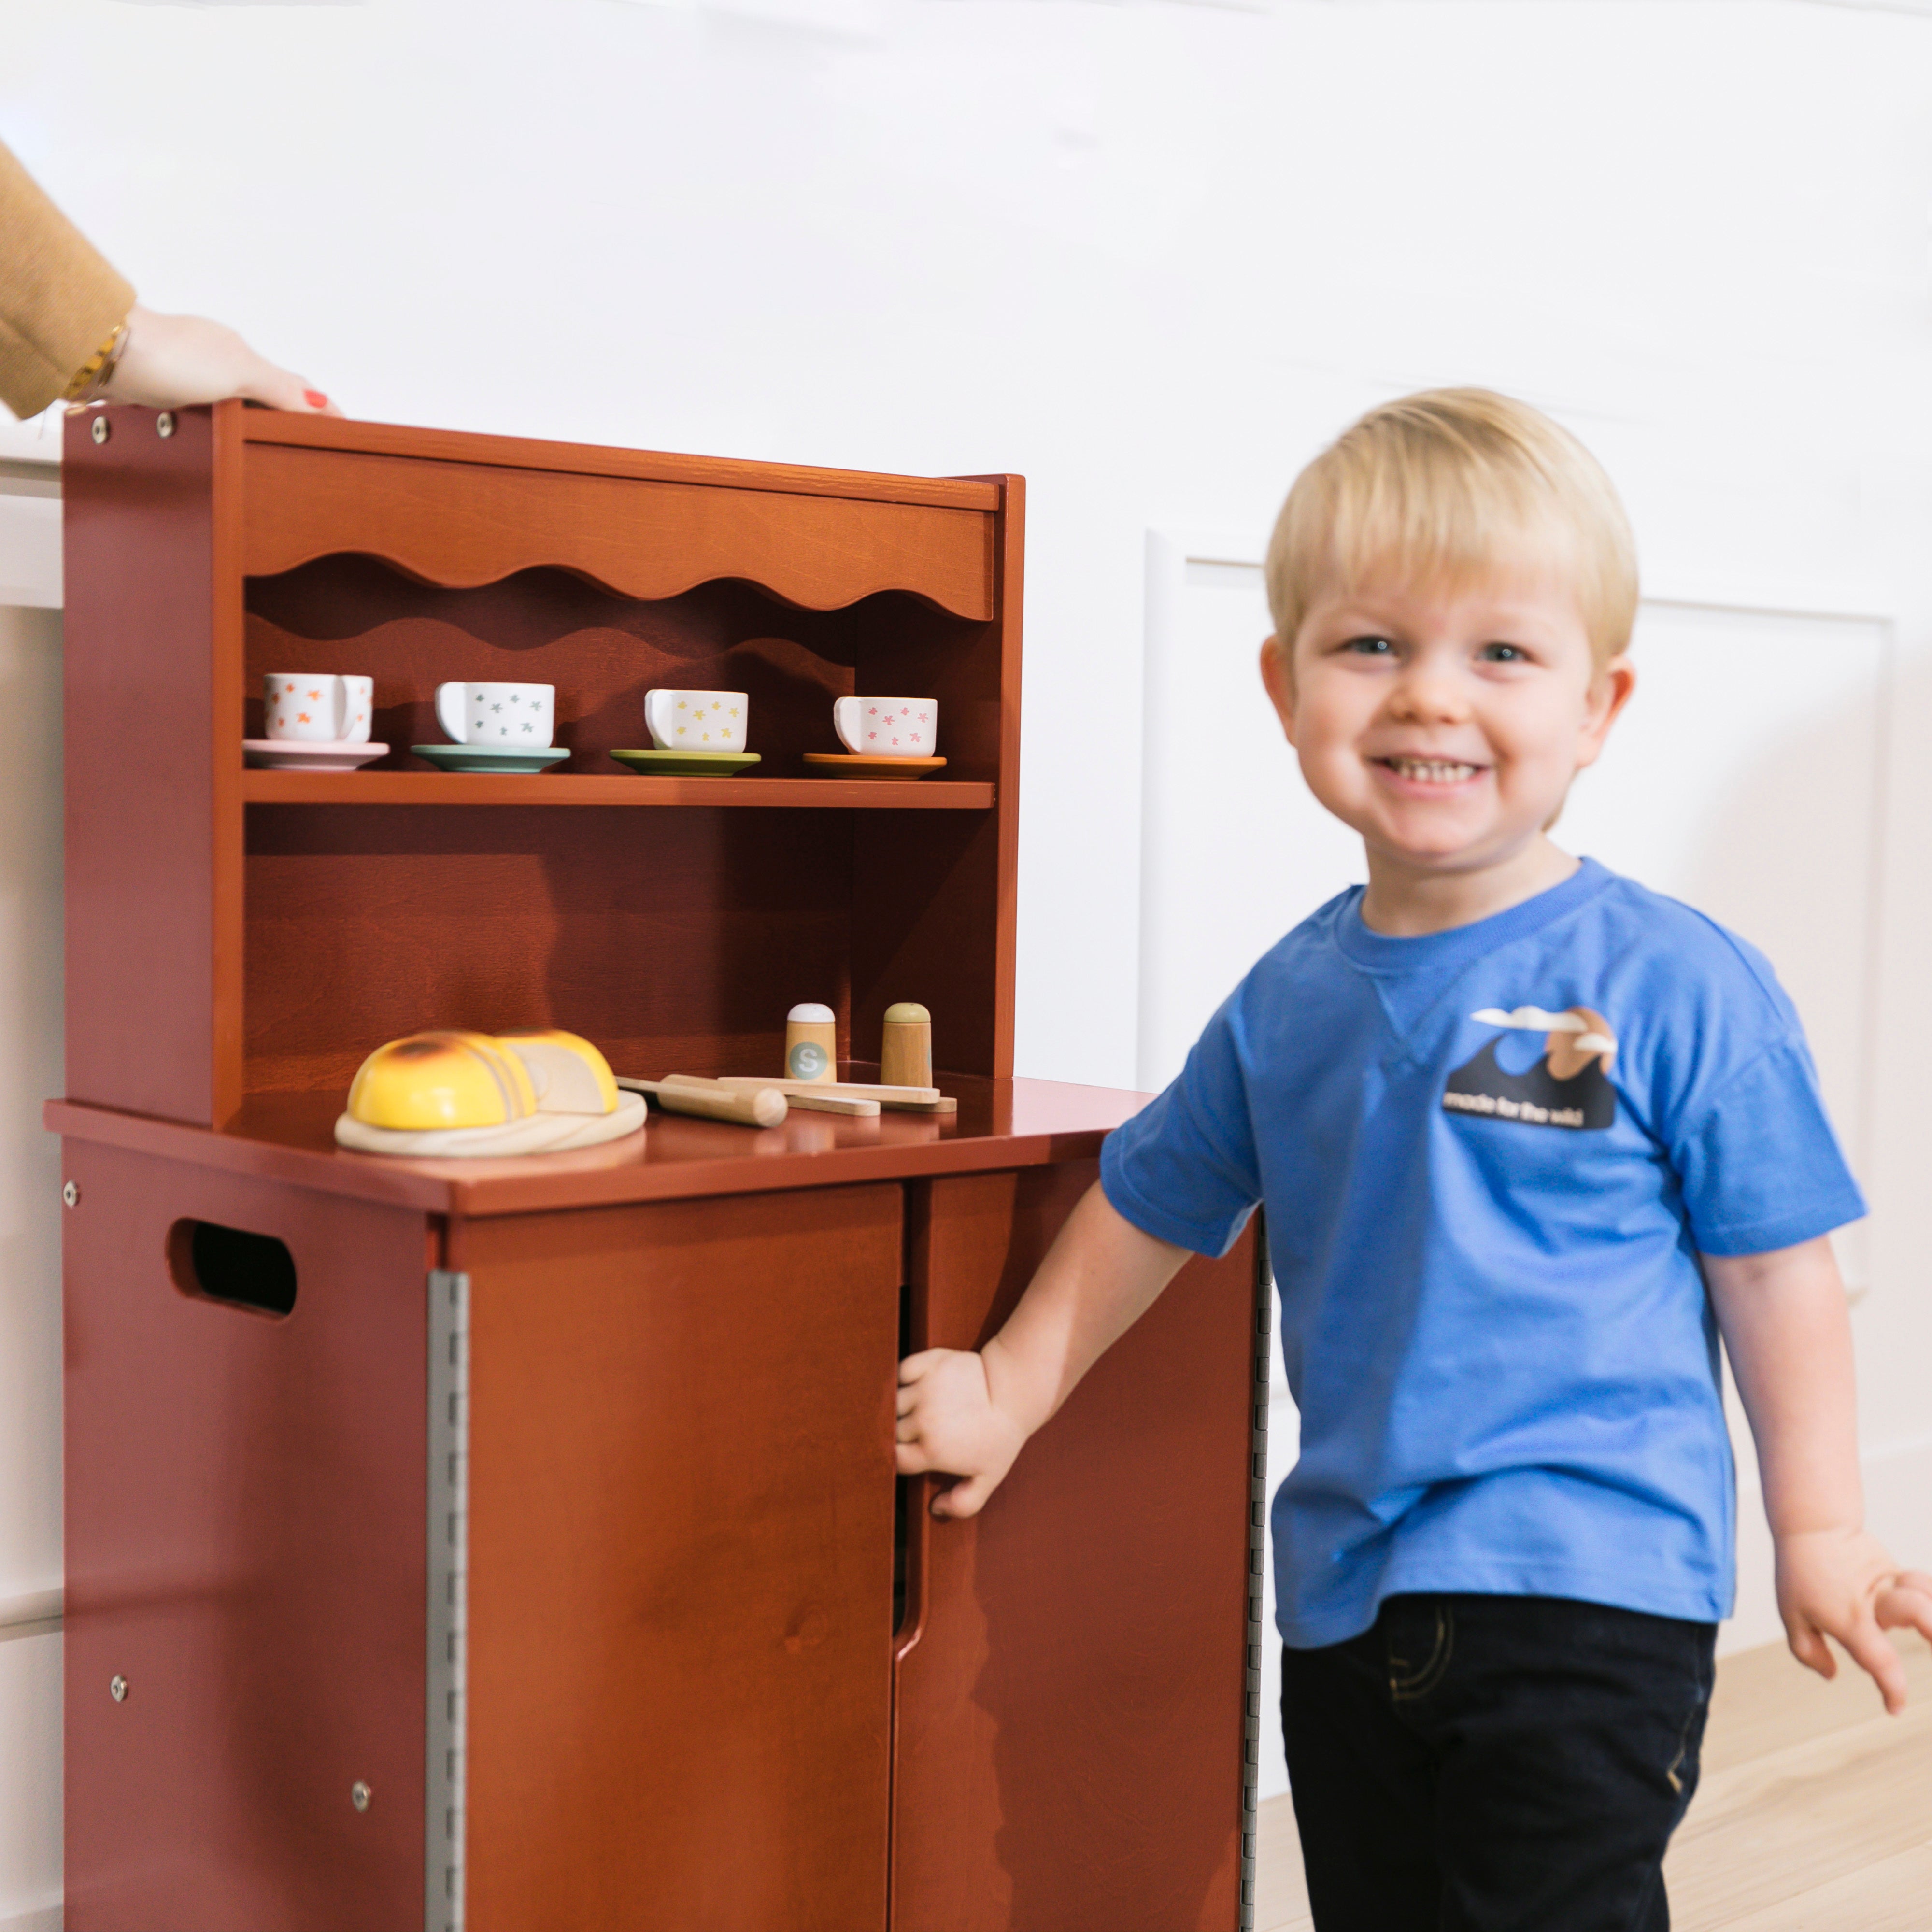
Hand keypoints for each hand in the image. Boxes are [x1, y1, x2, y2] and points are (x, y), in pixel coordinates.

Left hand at [107, 305, 341, 414]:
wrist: (101, 353)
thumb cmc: (165, 355)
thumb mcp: (239, 373)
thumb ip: (281, 389)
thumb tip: (321, 404)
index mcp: (240, 353)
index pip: (293, 386)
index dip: (320, 407)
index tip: (343, 426)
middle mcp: (214, 361)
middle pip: (265, 391)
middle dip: (290, 410)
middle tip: (313, 432)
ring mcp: (186, 375)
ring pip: (233, 400)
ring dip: (254, 416)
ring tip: (272, 440)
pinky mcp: (159, 390)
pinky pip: (202, 408)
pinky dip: (221, 420)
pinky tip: (217, 433)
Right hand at [895, 1345, 1030, 1519]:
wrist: (1014, 1390)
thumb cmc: (1001, 1436)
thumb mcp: (990, 1477)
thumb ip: (964, 1503)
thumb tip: (935, 1508)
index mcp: (933, 1450)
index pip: (896, 1460)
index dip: (902, 1459)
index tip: (912, 1454)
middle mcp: (924, 1420)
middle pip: (893, 1432)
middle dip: (902, 1434)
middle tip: (920, 1431)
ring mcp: (925, 1390)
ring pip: (893, 1402)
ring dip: (900, 1406)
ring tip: (919, 1408)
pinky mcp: (929, 1364)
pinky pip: (901, 1371)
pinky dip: (903, 1378)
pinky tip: (916, 1385)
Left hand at [1775, 1525, 1931, 1713]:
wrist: (1813, 1526)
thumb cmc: (1800, 1573)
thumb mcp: (1791, 1614)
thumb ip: (1807, 1651)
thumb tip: (1831, 1675)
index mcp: (1850, 1618)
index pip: (1878, 1659)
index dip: (1891, 1688)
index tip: (1895, 1708)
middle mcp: (1875, 1600)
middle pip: (1912, 1609)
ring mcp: (1889, 1583)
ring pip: (1923, 1591)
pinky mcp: (1897, 1572)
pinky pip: (1923, 1586)